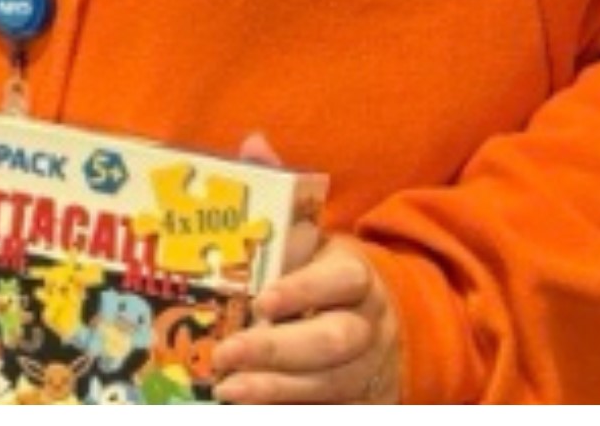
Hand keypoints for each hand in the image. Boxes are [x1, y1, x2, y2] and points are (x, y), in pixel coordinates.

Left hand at [212, 207, 400, 403]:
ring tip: (228, 388)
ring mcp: (368, 367)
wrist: (372, 324)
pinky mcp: (361, 400)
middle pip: (334, 340)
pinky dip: (290, 409)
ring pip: (331, 382)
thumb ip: (293, 230)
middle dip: (276, 350)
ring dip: (276, 389)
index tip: (262, 302)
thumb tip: (287, 195)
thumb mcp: (314, 249)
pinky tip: (251, 408)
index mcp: (357, 279)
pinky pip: (329, 408)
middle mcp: (368, 325)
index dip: (303, 290)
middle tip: (226, 354)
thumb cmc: (323, 280)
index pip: (342, 280)